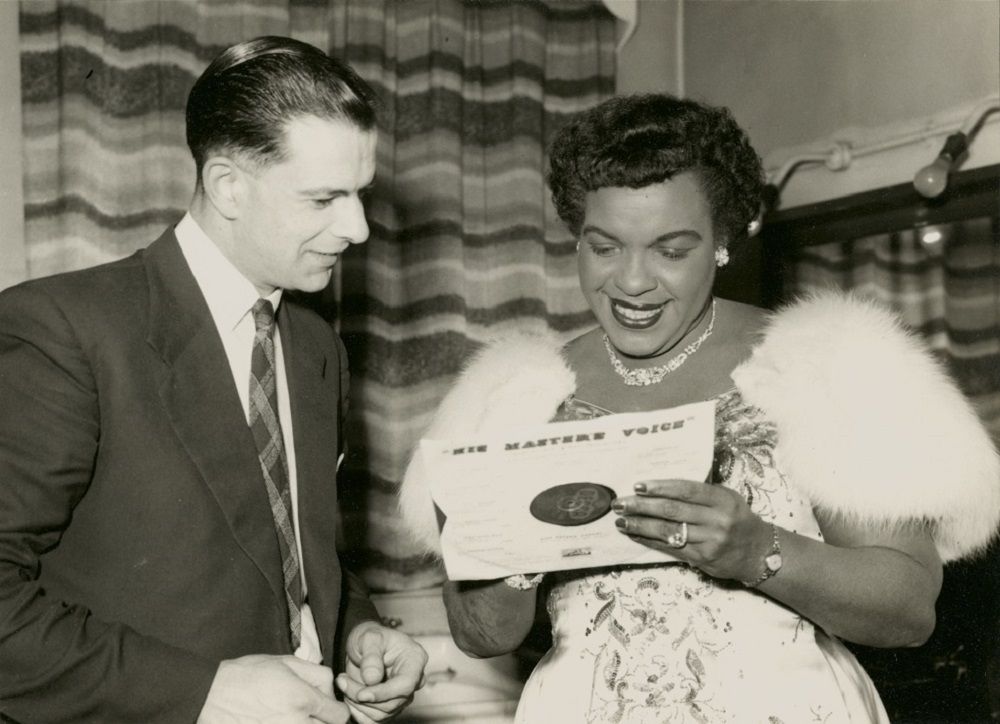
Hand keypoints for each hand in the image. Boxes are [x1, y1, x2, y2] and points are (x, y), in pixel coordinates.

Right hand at [198, 654, 349, 722]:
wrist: (211, 696)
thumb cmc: (248, 675)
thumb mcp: (286, 662)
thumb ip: (317, 674)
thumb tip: (331, 689)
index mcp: (303, 700)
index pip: (340, 716)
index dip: (336, 709)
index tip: (325, 705)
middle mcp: (296, 723)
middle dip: (323, 720)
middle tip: (308, 710)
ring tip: (291, 716)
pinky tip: (278, 721)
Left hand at [335, 621, 427, 722]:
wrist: (364, 646)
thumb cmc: (370, 638)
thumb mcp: (368, 636)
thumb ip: (371, 655)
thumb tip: (372, 679)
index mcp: (415, 659)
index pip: (405, 685)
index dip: (383, 693)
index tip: (361, 694)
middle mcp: (414, 681)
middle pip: (392, 703)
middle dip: (362, 696)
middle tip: (342, 679)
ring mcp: (403, 697)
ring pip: (381, 714)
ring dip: (357, 704)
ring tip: (344, 682)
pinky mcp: (390, 708)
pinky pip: (374, 721)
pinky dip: (358, 712)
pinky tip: (349, 695)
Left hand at [613, 479, 772, 581]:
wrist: (758, 552)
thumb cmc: (737, 519)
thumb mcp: (726, 499)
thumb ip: (700, 493)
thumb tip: (660, 487)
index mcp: (722, 499)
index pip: (686, 490)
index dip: (660, 487)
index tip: (638, 486)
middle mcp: (717, 520)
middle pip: (672, 511)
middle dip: (642, 506)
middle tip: (620, 503)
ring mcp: (710, 541)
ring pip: (668, 531)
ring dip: (640, 526)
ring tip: (621, 521)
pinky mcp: (703, 559)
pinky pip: (670, 548)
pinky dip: (649, 540)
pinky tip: (635, 535)